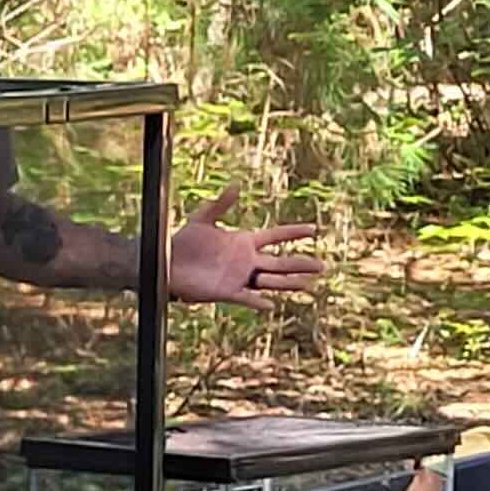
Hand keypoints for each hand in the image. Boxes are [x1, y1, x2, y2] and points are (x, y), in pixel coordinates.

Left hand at [168, 186, 325, 308]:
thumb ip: (220, 204)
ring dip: (289, 283)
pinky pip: (247, 298)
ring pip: (271, 281)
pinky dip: (258, 302)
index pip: (276, 236)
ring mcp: (239, 277)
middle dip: (301, 263)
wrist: (166, 264)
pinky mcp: (227, 292)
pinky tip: (272, 305)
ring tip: (309, 284)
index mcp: (243, 242)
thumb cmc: (183, 242)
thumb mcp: (202, 219)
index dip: (294, 232)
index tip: (314, 229)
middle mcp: (246, 261)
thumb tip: (236, 185)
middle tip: (323, 266)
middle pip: (280, 262)